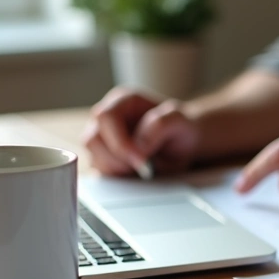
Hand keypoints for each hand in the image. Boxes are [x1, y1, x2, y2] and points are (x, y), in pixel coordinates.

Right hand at [83, 87, 200, 176]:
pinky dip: (117, 177)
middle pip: (92, 139)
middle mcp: (108, 118)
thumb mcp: (179, 121)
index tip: (141, 160)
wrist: (186, 142)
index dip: (120, 142)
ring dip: (117, 169)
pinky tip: (136, 173)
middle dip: (117, 159)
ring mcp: (104, 139)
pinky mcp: (105, 158)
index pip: (105, 118)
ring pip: (93, 158)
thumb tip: (138, 147)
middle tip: (143, 166)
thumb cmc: (182, 128)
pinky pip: (100, 171)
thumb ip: (160, 126)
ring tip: (143, 168)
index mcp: (122, 101)